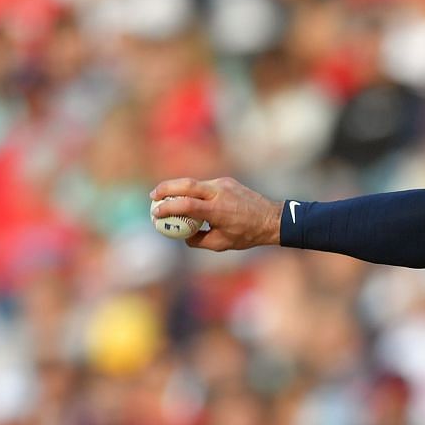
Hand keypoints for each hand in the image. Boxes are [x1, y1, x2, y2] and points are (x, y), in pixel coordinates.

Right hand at [149, 177, 281, 251]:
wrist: (272, 219)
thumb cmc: (247, 235)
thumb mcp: (222, 244)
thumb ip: (199, 240)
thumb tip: (183, 235)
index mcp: (218, 211)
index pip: (186, 205)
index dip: (168, 208)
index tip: (156, 213)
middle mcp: (219, 193)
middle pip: (186, 184)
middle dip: (166, 189)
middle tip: (153, 196)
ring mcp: (223, 184)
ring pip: (194, 183)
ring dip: (178, 188)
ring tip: (166, 196)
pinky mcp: (227, 181)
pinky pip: (205, 185)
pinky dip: (194, 191)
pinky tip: (189, 198)